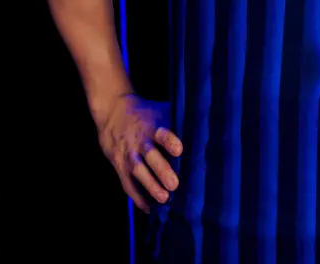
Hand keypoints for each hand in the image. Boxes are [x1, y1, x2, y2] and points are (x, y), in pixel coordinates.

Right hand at [96, 94, 182, 212]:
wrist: (113, 114)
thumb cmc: (146, 114)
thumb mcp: (160, 110)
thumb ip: (178, 119)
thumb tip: (205, 125)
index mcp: (152, 125)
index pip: (161, 132)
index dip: (169, 141)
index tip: (179, 150)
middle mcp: (139, 141)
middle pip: (149, 155)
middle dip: (162, 170)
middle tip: (174, 184)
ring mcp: (128, 154)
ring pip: (138, 171)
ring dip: (150, 186)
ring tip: (164, 199)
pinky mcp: (119, 166)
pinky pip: (127, 183)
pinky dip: (137, 197)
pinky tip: (148, 208)